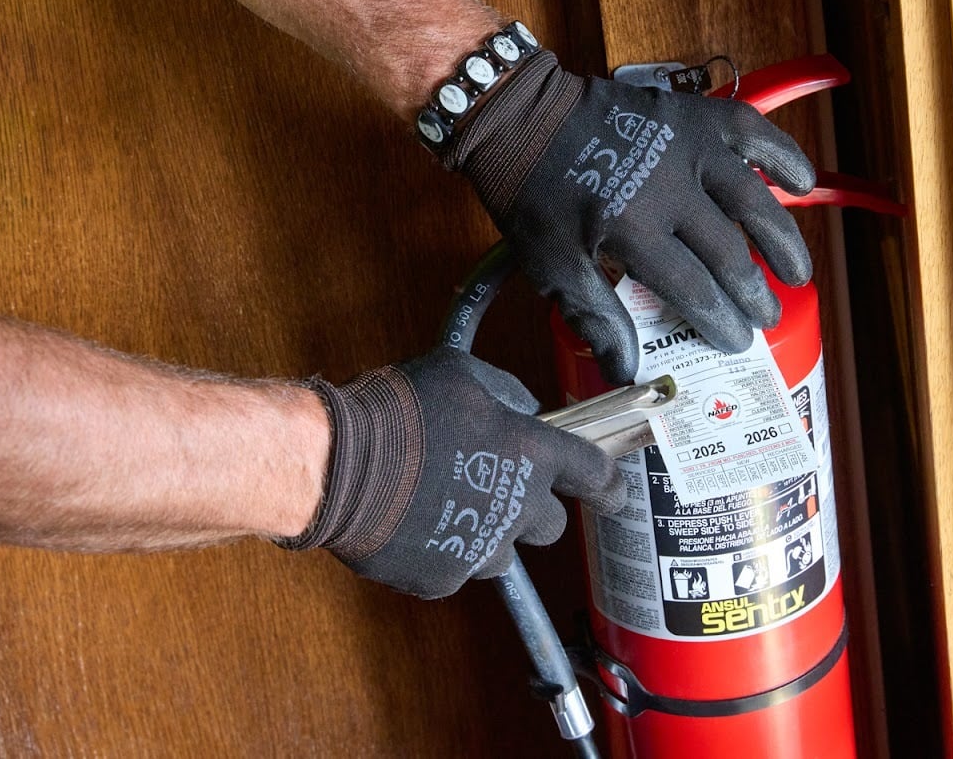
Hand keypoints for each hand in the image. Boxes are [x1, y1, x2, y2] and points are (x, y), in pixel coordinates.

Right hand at [280, 348, 624, 598]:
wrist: (336, 465)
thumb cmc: (398, 411)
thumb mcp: (460, 375)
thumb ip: (505, 393)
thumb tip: (523, 409)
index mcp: (530, 454)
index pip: (593, 472)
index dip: (610, 485)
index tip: (616, 494)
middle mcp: (517, 508)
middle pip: (551, 523)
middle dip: (531, 507)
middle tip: (494, 486)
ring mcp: (481, 550)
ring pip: (502, 550)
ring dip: (486, 531)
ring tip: (442, 502)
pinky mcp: (443, 578)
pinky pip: (456, 567)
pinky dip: (442, 549)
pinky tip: (413, 522)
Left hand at [446, 53, 814, 383]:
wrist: (522, 115)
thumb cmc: (534, 197)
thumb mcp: (551, 264)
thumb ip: (596, 315)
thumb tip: (627, 373)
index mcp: (631, 230)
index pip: (694, 290)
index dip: (721, 321)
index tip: (739, 342)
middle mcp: (668, 188)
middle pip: (727, 253)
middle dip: (753, 293)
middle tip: (769, 315)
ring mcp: (686, 146)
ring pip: (752, 199)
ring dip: (781, 239)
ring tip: (797, 271)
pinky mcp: (692, 113)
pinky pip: (751, 133)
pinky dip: (782, 156)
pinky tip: (801, 184)